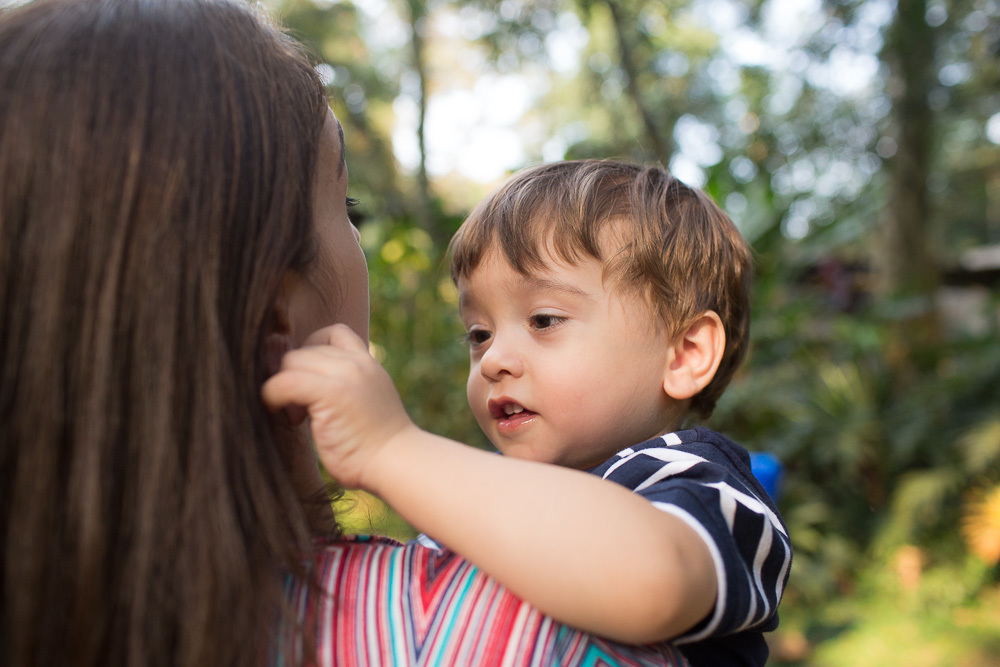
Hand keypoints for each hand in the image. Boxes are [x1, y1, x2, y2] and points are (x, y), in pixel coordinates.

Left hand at [261, 324, 413, 489]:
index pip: (331, 334)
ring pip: (292, 360)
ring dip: (284, 386)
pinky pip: (284, 382)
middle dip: (295, 375)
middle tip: (301, 410)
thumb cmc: (378, 444)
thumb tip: (309, 386)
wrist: (396, 461)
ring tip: (298, 416)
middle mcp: (357, 362)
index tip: (311, 383)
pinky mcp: (330, 392)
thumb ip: (346, 385)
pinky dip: (272, 395)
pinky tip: (282, 414)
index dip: (312, 354)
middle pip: (305, 349)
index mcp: (367, 362)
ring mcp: (344, 374)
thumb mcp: (367, 401)